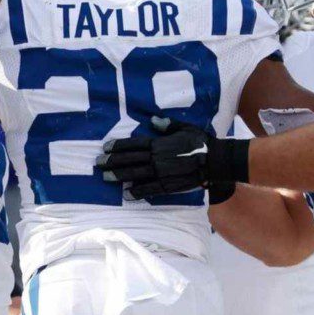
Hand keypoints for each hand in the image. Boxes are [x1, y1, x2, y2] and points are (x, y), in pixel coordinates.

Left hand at [96, 117, 242, 199]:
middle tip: (97, 164)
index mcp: (160, 144)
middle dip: (112, 162)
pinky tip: (125, 194)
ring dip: (119, 176)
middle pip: (130, 160)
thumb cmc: (201, 142)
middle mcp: (157, 158)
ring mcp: (162, 173)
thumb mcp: (185, 128)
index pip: (134, 145)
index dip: (118, 146)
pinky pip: (150, 189)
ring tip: (105, 177)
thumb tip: (153, 120)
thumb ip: (168, 125)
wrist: (215, 161)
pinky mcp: (169, 186)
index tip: (105, 148)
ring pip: (136, 174)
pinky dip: (137, 192)